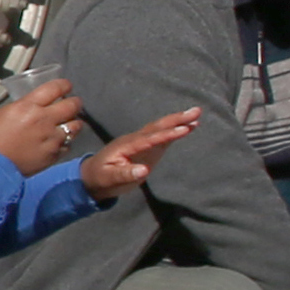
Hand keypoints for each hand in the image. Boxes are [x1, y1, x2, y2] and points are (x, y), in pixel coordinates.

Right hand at [0, 73, 83, 174]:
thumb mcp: (2, 114)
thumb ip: (21, 108)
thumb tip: (30, 107)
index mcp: (28, 106)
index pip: (55, 88)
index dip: (64, 85)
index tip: (66, 87)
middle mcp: (44, 120)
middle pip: (72, 105)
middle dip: (75, 103)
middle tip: (73, 104)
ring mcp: (51, 138)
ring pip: (76, 126)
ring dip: (73, 123)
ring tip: (69, 125)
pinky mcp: (54, 155)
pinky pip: (67, 145)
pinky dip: (64, 143)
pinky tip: (57, 143)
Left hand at [75, 106, 203, 201]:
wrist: (92, 177)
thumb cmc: (100, 178)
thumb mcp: (109, 178)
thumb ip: (125, 174)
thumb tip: (144, 170)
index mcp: (126, 145)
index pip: (149, 139)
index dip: (166, 135)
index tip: (184, 130)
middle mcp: (135, 140)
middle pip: (157, 127)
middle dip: (176, 120)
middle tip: (196, 111)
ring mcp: (141, 142)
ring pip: (161, 129)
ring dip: (178, 122)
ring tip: (197, 115)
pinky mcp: (147, 148)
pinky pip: (162, 137)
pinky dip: (175, 131)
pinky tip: (189, 127)